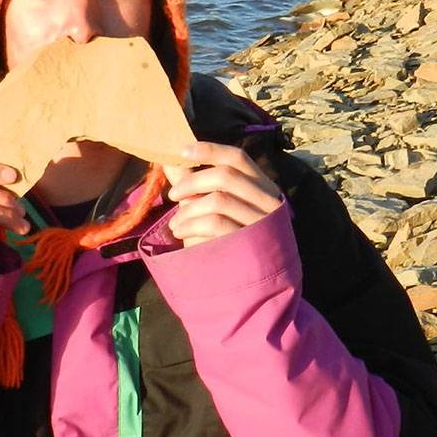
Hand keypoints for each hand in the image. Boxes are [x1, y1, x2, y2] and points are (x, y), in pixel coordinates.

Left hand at [163, 142, 281, 247]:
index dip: (209, 150)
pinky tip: (181, 234)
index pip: (238, 158)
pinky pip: (215, 224)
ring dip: (188, 210)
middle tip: (172, 195)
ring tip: (176, 224)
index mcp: (262, 187)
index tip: (182, 151)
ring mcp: (261, 223)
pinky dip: (191, 226)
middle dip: (191, 182)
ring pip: (218, 201)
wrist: (245, 285)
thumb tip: (168, 159)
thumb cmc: (227, 242)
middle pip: (226, 176)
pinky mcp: (250, 243)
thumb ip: (193, 184)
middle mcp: (267, 201)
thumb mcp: (211, 208)